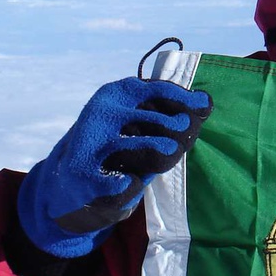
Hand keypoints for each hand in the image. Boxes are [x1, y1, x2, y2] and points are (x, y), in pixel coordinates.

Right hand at [18, 78, 211, 257]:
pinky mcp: (82, 176)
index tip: (204, 109)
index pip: (159, 91)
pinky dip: (130, 185)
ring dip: (162, 156)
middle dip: (179, 136)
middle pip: (162, 123)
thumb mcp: (142, 122)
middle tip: (176, 145)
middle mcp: (102, 112)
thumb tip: (206, 103)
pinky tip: (126, 181)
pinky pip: (126, 183)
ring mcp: (91, 143)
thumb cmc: (120, 145)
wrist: (69, 182)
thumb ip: (172, 112)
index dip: (186, 101)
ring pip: (150, 151)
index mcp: (116, 93)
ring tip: (163, 156)